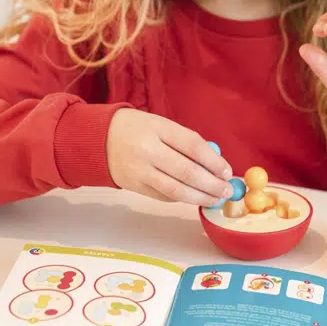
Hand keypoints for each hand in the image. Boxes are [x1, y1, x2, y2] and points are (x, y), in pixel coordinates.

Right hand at [106, 109, 233, 205]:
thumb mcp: (162, 125)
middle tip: (227, 191)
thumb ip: (186, 142)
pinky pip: (164, 197)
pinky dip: (182, 199)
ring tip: (215, 199)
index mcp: (158, 128)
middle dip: (212, 185)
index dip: (214, 161)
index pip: (193, 146)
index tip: (227, 172)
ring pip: (176, 191)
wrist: (98, 138)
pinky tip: (194, 198)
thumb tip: (216, 164)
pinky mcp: (134, 187)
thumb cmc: (138, 130)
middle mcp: (148, 150)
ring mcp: (139, 171)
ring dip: (200, 198)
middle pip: (187, 172)